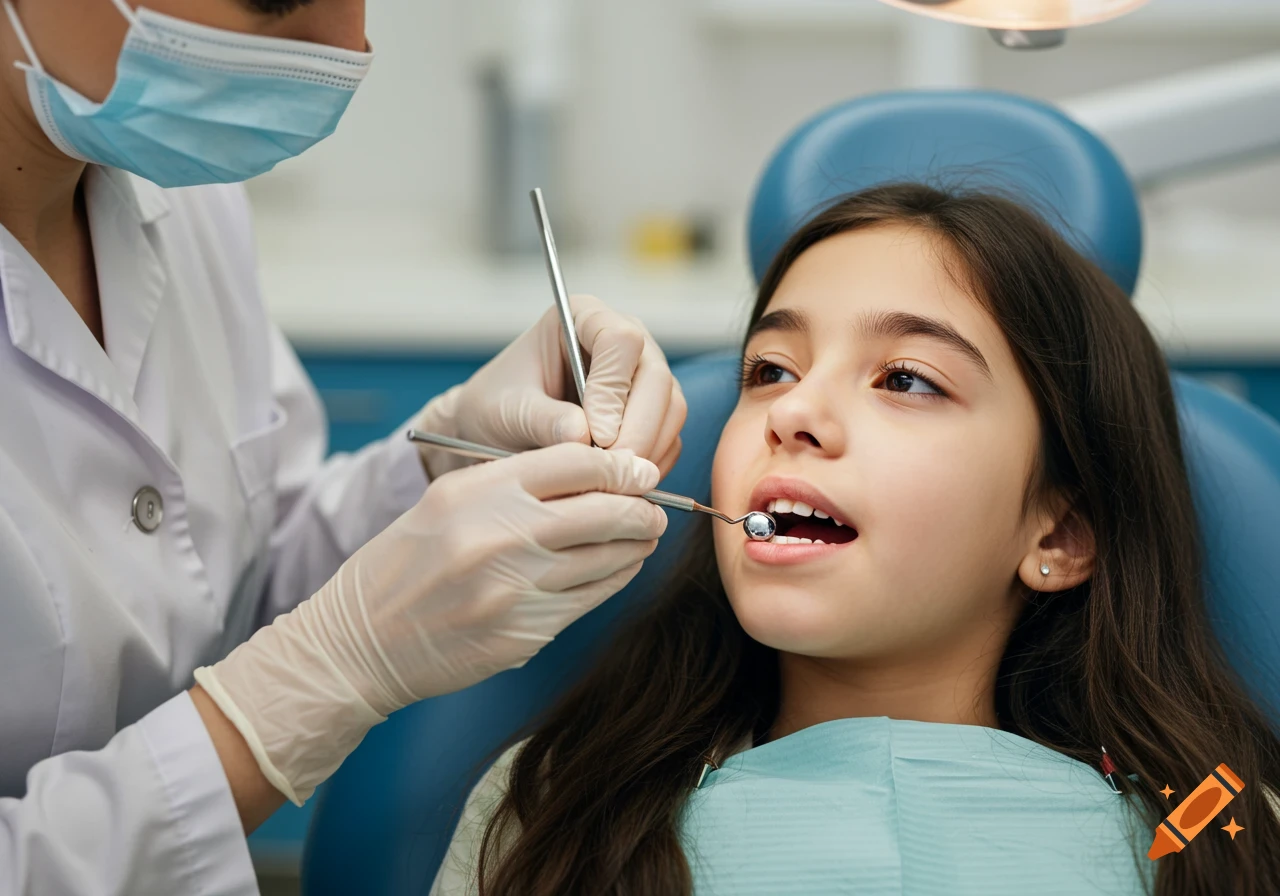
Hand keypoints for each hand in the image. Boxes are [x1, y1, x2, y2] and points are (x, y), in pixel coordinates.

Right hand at [193, 443, 665, 804]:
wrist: (361, 641)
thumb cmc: (406, 564)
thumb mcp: (447, 500)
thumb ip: (513, 483)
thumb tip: (593, 474)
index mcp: (479, 491)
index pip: (575, 461)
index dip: (620, 465)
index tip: (641, 471)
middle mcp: (502, 536)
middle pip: (605, 509)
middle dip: (642, 508)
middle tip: (655, 508)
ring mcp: (517, 589)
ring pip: (608, 559)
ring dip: (636, 546)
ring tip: (643, 537)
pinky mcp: (527, 633)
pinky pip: (591, 599)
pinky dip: (613, 580)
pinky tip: (617, 569)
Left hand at [417, 294, 685, 478]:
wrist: (495, 432)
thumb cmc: (496, 407)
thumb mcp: (508, 411)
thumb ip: (543, 419)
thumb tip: (582, 435)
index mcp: (584, 317)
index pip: (620, 340)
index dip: (613, 389)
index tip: (596, 436)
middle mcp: (624, 341)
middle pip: (656, 377)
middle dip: (639, 429)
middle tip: (613, 470)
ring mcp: (642, 377)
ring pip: (671, 408)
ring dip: (648, 450)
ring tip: (612, 482)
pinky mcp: (653, 414)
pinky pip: (671, 437)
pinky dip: (651, 464)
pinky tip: (621, 484)